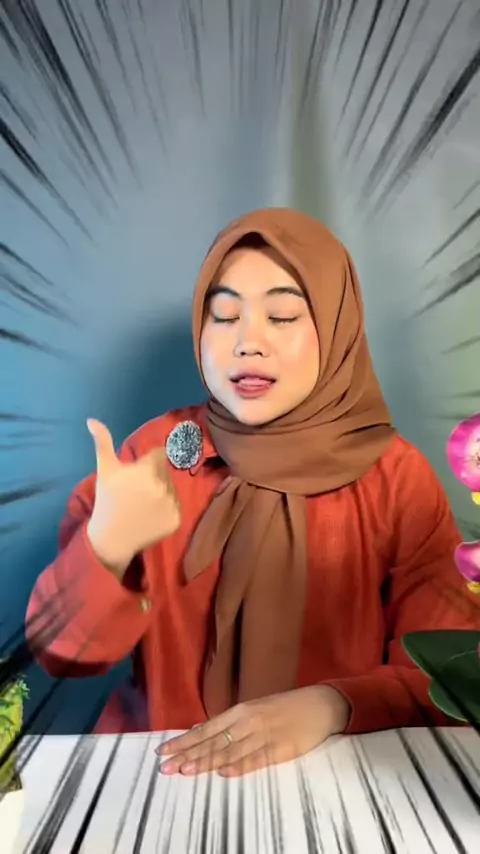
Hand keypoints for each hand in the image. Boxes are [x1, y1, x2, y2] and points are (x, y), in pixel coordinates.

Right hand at [86, 419, 180, 573]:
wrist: (111, 537)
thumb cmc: (107, 500)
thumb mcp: (105, 470)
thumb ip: (102, 442)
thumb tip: (91, 419)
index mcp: (148, 470)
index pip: (158, 455)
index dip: (146, 463)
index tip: (135, 475)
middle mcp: (163, 485)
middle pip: (165, 472)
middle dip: (154, 476)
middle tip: (137, 491)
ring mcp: (172, 504)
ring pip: (172, 488)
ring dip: (162, 492)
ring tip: (143, 504)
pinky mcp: (177, 519)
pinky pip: (176, 506)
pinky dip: (166, 510)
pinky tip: (150, 515)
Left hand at [156, 686, 349, 777]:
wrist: (318, 705)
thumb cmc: (284, 708)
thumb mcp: (254, 710)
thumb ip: (230, 723)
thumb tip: (202, 731)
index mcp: (240, 711)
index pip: (206, 729)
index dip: (184, 741)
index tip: (163, 751)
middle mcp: (248, 722)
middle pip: (213, 742)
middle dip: (188, 754)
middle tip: (165, 767)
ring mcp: (264, 736)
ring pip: (231, 751)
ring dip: (207, 762)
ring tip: (186, 771)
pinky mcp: (281, 749)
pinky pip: (257, 759)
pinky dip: (240, 766)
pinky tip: (225, 772)